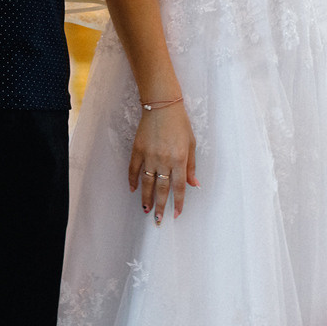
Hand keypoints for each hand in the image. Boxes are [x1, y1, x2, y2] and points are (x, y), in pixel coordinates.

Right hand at [127, 101, 197, 222]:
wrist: (162, 105)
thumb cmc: (180, 123)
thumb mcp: (191, 144)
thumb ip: (191, 166)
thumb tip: (193, 185)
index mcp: (179, 159)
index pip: (179, 187)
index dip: (178, 202)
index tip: (176, 214)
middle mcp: (164, 160)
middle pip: (161, 189)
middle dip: (160, 207)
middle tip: (157, 220)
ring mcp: (149, 155)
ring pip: (146, 183)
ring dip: (146, 198)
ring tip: (145, 210)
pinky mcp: (138, 149)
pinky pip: (134, 169)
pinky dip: (133, 180)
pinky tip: (134, 190)